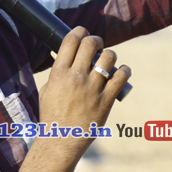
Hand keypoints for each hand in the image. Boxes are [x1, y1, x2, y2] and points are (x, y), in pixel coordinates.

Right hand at [37, 27, 130, 154]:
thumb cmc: (52, 116)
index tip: (83, 33)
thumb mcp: (47, 90)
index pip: (72, 39)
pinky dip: (124, 71)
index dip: (80, 31)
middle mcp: (76, 77)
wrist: (60, 141)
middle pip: (91, 43)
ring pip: (109, 57)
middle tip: (97, 47)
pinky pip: (121, 77)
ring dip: (110, 56)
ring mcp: (92, 89)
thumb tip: (59, 53)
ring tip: (108, 62)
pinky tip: (122, 72)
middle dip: (96, 41)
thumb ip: (56, 71)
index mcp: (59, 73)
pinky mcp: (106, 100)